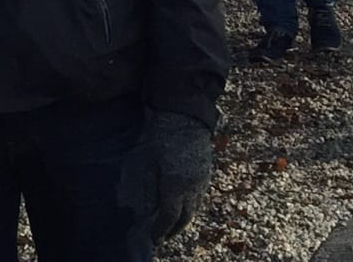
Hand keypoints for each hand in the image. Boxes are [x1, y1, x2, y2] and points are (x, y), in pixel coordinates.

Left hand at [119, 110, 214, 242]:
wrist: (185, 114)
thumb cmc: (160, 135)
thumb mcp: (147, 161)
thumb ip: (148, 188)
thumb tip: (146, 210)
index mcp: (175, 184)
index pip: (169, 217)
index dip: (160, 231)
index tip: (153, 239)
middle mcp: (192, 187)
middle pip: (184, 218)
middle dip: (173, 230)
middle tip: (162, 236)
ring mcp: (202, 180)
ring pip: (194, 208)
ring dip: (183, 218)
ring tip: (171, 223)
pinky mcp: (206, 172)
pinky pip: (199, 197)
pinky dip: (190, 205)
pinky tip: (181, 203)